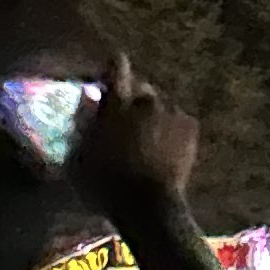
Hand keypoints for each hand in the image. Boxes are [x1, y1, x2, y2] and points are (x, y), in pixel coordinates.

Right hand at [67, 60, 198, 223]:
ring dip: (151, 114)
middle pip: (141, 88)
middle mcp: (147, 100)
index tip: (112, 64)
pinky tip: (162, 146)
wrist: (149, 205)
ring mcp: (172, 110)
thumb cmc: (106, 185)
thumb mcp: (79, 158)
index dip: (114, 65)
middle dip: (132, 97)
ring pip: (160, 104)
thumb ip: (82, 124)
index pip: (117, 69)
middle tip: (125, 119)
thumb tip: (86, 99)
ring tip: (144, 137)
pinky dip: (169, 126)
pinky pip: (176, 118)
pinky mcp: (190, 124)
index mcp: (118, 105)